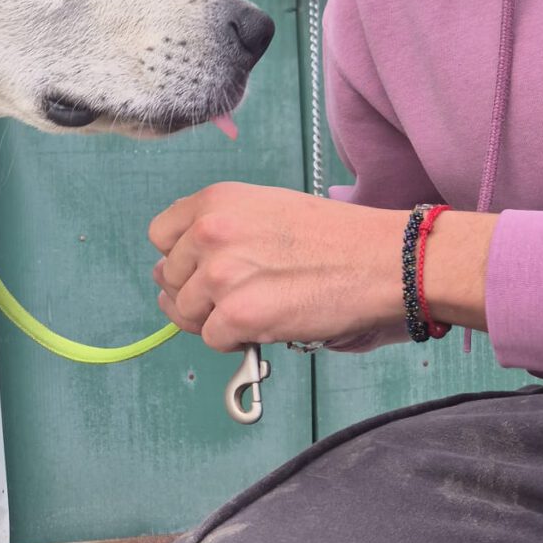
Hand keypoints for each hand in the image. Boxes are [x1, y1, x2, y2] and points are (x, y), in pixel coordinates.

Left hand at [150, 183, 407, 351]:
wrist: (383, 260)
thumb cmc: (330, 236)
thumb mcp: (263, 208)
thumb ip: (214, 230)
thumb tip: (168, 271)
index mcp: (214, 201)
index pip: (159, 235)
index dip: (180, 256)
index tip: (203, 267)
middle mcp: (209, 233)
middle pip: (171, 279)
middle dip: (198, 293)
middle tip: (242, 294)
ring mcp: (221, 276)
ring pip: (187, 313)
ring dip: (216, 319)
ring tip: (258, 308)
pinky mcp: (238, 316)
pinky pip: (213, 339)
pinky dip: (236, 341)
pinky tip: (266, 324)